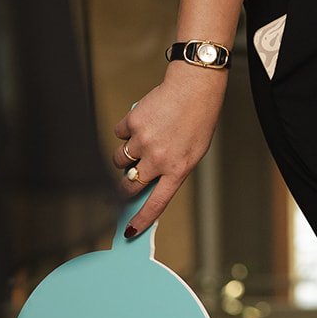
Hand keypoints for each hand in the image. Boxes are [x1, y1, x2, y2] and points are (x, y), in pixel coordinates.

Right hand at [113, 62, 227, 236]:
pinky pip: (119, 134)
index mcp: (178, 168)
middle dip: (125, 185)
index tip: (129, 231)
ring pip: (118, 160)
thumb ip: (173, 170)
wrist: (194, 87)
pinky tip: (144, 120)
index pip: (156, 203)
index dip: (141, 220)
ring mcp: (143, 141)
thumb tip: (150, 186)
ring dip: (126, 155)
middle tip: (130, 177)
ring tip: (143, 141)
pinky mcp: (132, 123)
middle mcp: (158, 158)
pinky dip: (127, 131)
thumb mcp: (194, 152)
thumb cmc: (198, 119)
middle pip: (128, 185)